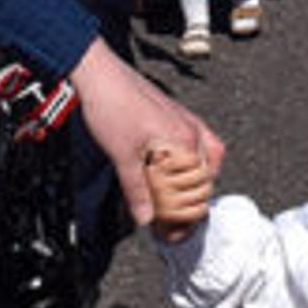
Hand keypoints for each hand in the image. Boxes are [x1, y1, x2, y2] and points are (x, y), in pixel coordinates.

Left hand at [67, 43, 222, 230]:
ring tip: (181, 200)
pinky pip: (196, 141)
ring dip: (196, 181)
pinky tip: (175, 168)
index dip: (184, 216)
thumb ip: (136, 190)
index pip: (197, 189)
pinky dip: (190, 161)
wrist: (100, 74)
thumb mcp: (122, 157)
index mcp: (185, 141)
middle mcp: (190, 130)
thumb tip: (145, 216)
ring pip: (207, 156)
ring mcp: (184, 120)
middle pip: (207, 176)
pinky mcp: (173, 114)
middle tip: (174, 224)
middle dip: (193, 202)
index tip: (172, 232)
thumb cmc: (112, 105)